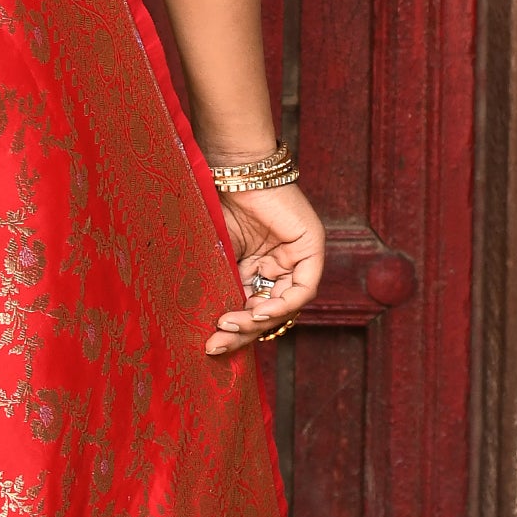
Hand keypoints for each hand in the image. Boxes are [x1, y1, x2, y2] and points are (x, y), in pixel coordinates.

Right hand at [206, 180, 323, 359]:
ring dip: (257, 321)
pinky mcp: (310, 248)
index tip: (209, 343)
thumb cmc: (214, 205)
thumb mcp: (215, 256)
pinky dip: (283, 304)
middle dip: (242, 332)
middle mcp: (278, 267)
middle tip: (215, 344)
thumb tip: (206, 329)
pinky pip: (304, 288)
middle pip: (269, 313)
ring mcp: (296, 259)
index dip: (234, 331)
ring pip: (286, 306)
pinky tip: (257, 311)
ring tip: (228, 325)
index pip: (251, 310)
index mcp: (255, 269)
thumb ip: (219, 285)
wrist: (230, 171)